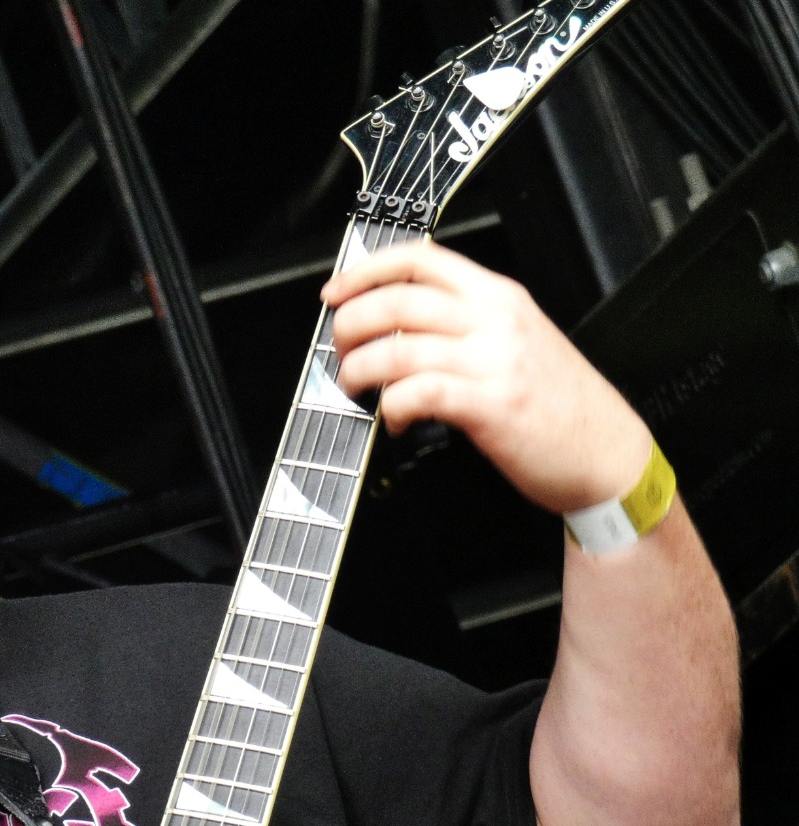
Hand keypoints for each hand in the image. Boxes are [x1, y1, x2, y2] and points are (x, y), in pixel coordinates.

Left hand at [321, 241, 652, 513]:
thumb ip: (464, 322)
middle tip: (340, 353)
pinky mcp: (490, 404)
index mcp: (498, 295)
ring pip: (397, 348)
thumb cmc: (558, 404)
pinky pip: (417, 392)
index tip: (333, 293)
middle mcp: (495, 319)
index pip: (420, 258)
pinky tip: (394, 421)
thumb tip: (391, 325)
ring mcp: (494, 360)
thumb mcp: (516, 339)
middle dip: (349, 327)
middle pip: (397, 301)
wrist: (608, 452)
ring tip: (357, 391)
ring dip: (360, 372)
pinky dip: (391, 408)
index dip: (365, 271)